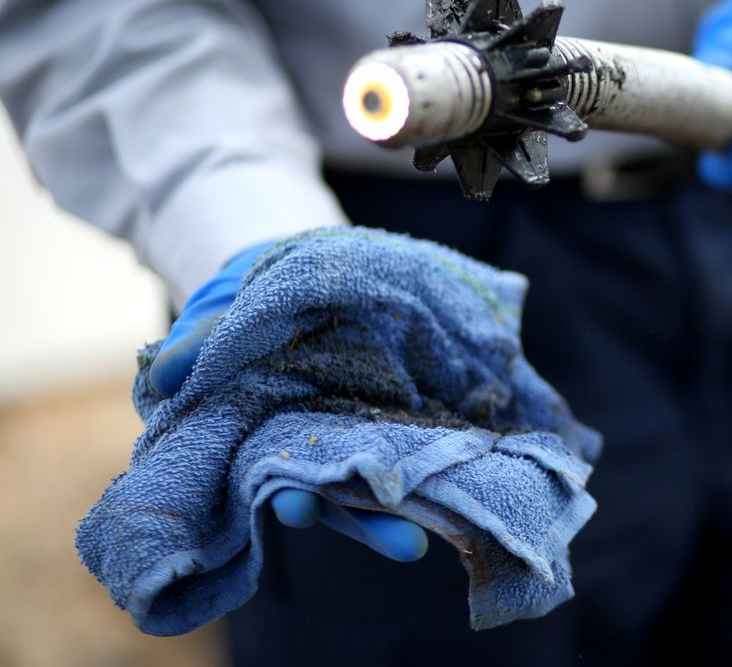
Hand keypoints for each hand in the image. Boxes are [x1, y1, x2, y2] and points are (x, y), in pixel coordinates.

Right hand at [151, 240, 427, 562]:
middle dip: (372, 520)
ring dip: (415, 499)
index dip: (293, 497)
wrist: (301, 275)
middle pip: (346, 493)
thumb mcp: (224, 311)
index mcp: (266, 435)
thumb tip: (166, 368)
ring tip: (446, 527)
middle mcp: (316, 445)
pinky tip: (476, 464)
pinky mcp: (401, 404)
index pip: (279, 480)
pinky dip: (445, 450)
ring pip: (385, 474)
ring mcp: (361, 427)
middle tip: (410, 544)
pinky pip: (422, 433)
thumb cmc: (248, 305)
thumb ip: (203, 339)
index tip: (301, 509)